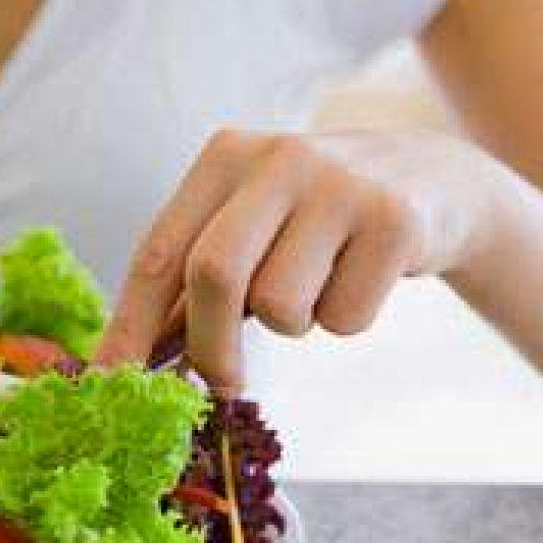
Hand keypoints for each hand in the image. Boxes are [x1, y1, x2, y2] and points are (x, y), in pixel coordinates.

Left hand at [96, 127, 502, 394]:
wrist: (433, 182)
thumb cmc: (315, 219)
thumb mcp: (251, 228)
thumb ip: (194, 285)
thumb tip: (132, 360)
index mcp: (225, 157)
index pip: (160, 252)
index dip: (129, 324)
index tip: (110, 381)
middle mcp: (278, 158)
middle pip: (214, 275)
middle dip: (209, 347)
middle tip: (221, 385)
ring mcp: (340, 185)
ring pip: (282, 306)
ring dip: (294, 323)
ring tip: (318, 285)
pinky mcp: (395, 221)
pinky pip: (344, 318)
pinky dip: (345, 319)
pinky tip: (362, 277)